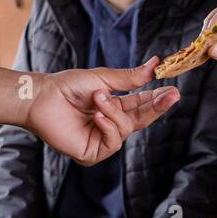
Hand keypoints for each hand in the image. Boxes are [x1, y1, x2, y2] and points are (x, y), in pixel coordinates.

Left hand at [24, 59, 179, 165]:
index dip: (158, 99)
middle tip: (171, 95)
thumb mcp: (102, 79)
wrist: (42, 98)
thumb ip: (130, 78)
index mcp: (113, 107)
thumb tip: (155, 65)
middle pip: (141, 119)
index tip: (174, 90)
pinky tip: (97, 117)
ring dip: (114, 111)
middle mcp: (109, 124)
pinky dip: (107, 127)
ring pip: (126, 129)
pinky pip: (112, 143)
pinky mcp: (91, 153)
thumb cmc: (66, 87)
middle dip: (155, 107)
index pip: (142, 105)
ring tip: (98, 98)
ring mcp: (101, 140)